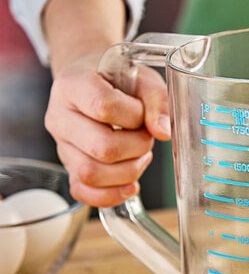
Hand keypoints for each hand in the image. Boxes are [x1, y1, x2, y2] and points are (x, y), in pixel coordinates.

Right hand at [45, 53, 170, 206]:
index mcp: (74, 84)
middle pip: (101, 147)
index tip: (142, 113)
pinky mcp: (69, 167)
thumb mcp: (143, 78)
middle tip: (146, 138)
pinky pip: (82, 192)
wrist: (96, 82)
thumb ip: (156, 100)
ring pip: (91, 174)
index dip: (134, 116)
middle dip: (137, 147)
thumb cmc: (119, 79)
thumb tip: (162, 132)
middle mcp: (60, 116)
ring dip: (129, 171)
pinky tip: (130, 185)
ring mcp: (61, 145)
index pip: (104, 107)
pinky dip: (111, 195)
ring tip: (140, 156)